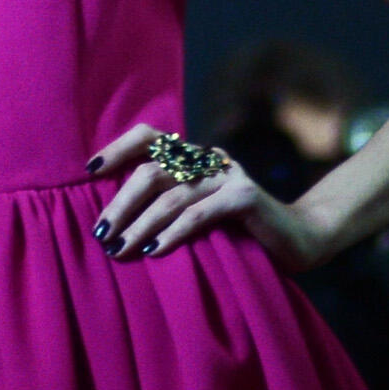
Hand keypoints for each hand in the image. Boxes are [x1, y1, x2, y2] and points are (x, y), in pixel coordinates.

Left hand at [85, 125, 333, 271]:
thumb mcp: (198, 214)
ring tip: (120, 250)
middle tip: (101, 233)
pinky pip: (200, 213)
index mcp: (194, 158)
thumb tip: (111, 221)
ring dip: (140, 225)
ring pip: (172, 195)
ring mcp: (229, 175)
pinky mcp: (246, 196)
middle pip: (153, 170)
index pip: (150, 138)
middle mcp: (209, 159)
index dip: (118, 148)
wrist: (299, 240)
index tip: (89, 171)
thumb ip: (166, 207)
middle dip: (121, 203)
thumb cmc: (240, 233)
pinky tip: (155, 251)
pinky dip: (174, 233)